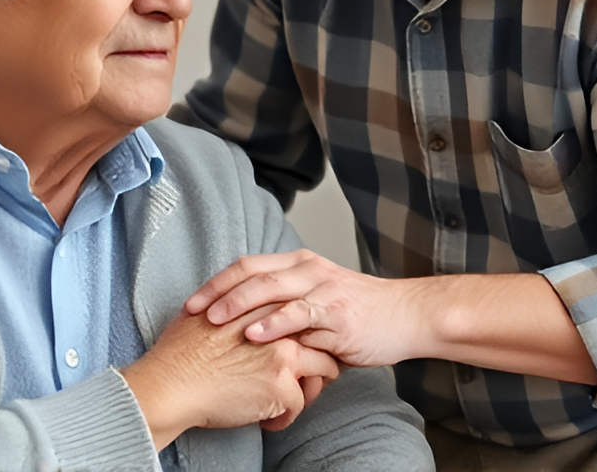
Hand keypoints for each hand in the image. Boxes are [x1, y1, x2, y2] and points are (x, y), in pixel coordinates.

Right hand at [121, 306, 338, 449]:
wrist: (172, 382)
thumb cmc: (180, 350)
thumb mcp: (209, 309)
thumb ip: (235, 305)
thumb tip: (240, 310)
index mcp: (261, 302)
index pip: (300, 311)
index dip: (304, 332)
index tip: (301, 347)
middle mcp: (278, 323)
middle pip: (319, 336)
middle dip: (318, 357)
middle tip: (308, 375)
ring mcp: (283, 353)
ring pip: (323, 369)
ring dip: (310, 387)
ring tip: (290, 399)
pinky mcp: (282, 385)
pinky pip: (300, 404)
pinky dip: (285, 416)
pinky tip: (265, 419)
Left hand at [184, 249, 403, 367]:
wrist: (404, 316)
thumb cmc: (359, 315)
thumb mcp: (317, 304)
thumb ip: (286, 311)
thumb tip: (246, 331)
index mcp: (299, 263)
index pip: (248, 265)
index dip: (217, 282)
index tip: (192, 301)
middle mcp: (307, 269)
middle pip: (252, 274)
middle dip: (218, 292)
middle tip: (192, 311)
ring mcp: (322, 288)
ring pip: (271, 289)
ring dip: (238, 304)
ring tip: (214, 320)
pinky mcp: (336, 312)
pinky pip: (300, 314)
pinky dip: (274, 324)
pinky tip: (254, 334)